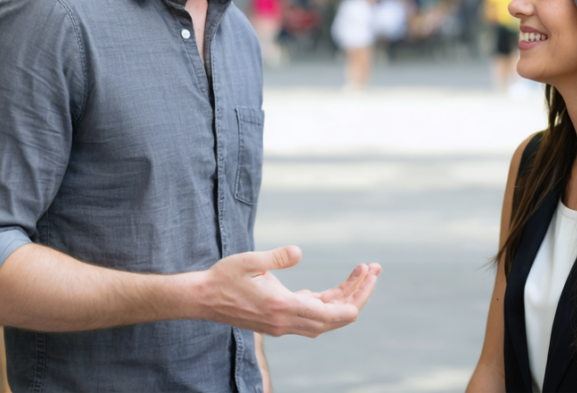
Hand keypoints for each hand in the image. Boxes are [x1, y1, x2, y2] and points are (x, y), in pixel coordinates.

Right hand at [196, 245, 380, 336]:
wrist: (202, 299)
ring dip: (346, 297)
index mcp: (284, 308)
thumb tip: (298, 252)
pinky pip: (313, 314)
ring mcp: (285, 324)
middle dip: (359, 294)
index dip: (356, 295)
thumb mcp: (249, 261)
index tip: (368, 273)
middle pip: (337, 317)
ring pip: (327, 318)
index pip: (334, 313)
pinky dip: (329, 301)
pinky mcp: (281, 320)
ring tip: (362, 273)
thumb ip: (275, 258)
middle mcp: (288, 322)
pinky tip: (337, 286)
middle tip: (373, 269)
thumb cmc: (224, 277)